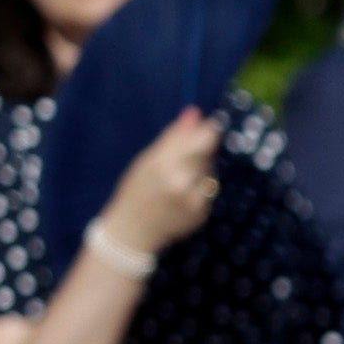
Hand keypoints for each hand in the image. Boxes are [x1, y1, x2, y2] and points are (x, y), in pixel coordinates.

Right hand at [98, 110, 222, 259]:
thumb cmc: (135, 190)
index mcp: (163, 166)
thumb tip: (194, 112)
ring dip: (200, 170)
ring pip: (209, 173)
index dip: (209, 132)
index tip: (210, 125)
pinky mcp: (203, 213)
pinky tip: (181, 194)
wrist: (133, 231)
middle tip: (183, 156)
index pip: (201, 141)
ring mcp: (194, 201)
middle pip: (206, 155)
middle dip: (201, 150)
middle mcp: (182, 183)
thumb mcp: (146, 161)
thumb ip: (173, 138)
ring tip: (178, 178)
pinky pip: (208, 192)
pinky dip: (199, 188)